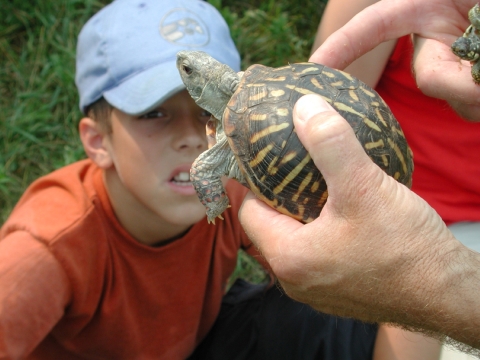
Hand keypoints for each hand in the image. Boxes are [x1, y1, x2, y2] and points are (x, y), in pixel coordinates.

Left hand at [239, 94, 479, 348]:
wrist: (448, 295)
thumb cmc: (405, 248)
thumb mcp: (363, 186)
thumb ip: (330, 143)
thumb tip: (303, 106)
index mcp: (286, 258)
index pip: (248, 209)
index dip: (253, 178)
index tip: (265, 153)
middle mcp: (293, 280)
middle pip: (270, 223)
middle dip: (278, 192)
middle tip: (293, 162)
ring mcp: (315, 289)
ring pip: (294, 237)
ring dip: (301, 209)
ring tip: (316, 180)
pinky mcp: (337, 289)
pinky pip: (315, 251)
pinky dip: (320, 228)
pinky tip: (339, 208)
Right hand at [309, 0, 479, 120]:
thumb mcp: (479, 8)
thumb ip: (455, 50)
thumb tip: (456, 85)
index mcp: (428, 7)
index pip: (374, 26)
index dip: (342, 46)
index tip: (312, 67)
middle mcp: (439, 39)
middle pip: (430, 77)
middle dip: (461, 84)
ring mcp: (457, 64)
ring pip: (456, 100)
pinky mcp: (474, 85)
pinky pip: (472, 107)